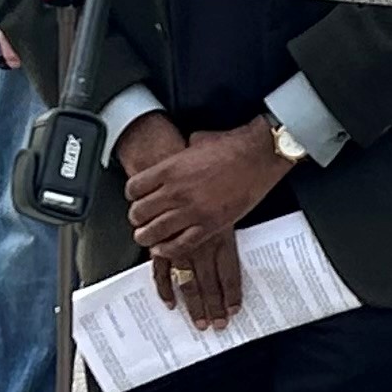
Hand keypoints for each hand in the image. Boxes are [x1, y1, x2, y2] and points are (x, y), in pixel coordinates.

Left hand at [119, 113, 294, 320]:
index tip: (137, 198)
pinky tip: (163, 248)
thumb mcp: (196, 141)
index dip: (133, 196)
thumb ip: (181, 153)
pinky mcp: (209, 225)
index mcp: (169, 169)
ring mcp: (192, 210)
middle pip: (139, 212)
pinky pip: (180, 245)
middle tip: (140, 220)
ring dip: (147, 236)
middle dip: (137, 218)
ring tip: (147, 237)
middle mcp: (176, 191)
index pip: (133, 189)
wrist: (259, 155)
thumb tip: (180, 153)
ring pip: (154, 232)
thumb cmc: (232, 146)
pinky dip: (167, 249)